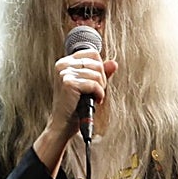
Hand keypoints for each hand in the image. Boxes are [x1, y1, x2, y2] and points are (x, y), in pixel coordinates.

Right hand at [34, 48, 115, 174]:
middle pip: (97, 63)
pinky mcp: (68, 83)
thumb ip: (101, 73)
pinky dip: (99, 94)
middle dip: (102, 79)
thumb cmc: (74, 106)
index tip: (96, 82)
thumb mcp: (89, 86)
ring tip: (94, 97)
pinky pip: (94, 84)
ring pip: (97, 74)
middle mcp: (63, 65)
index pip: (93, 53)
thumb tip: (114, 63)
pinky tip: (95, 101)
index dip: (100, 68)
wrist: (63, 125)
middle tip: (96, 92)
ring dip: (100, 88)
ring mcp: (64, 73)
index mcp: (65, 62)